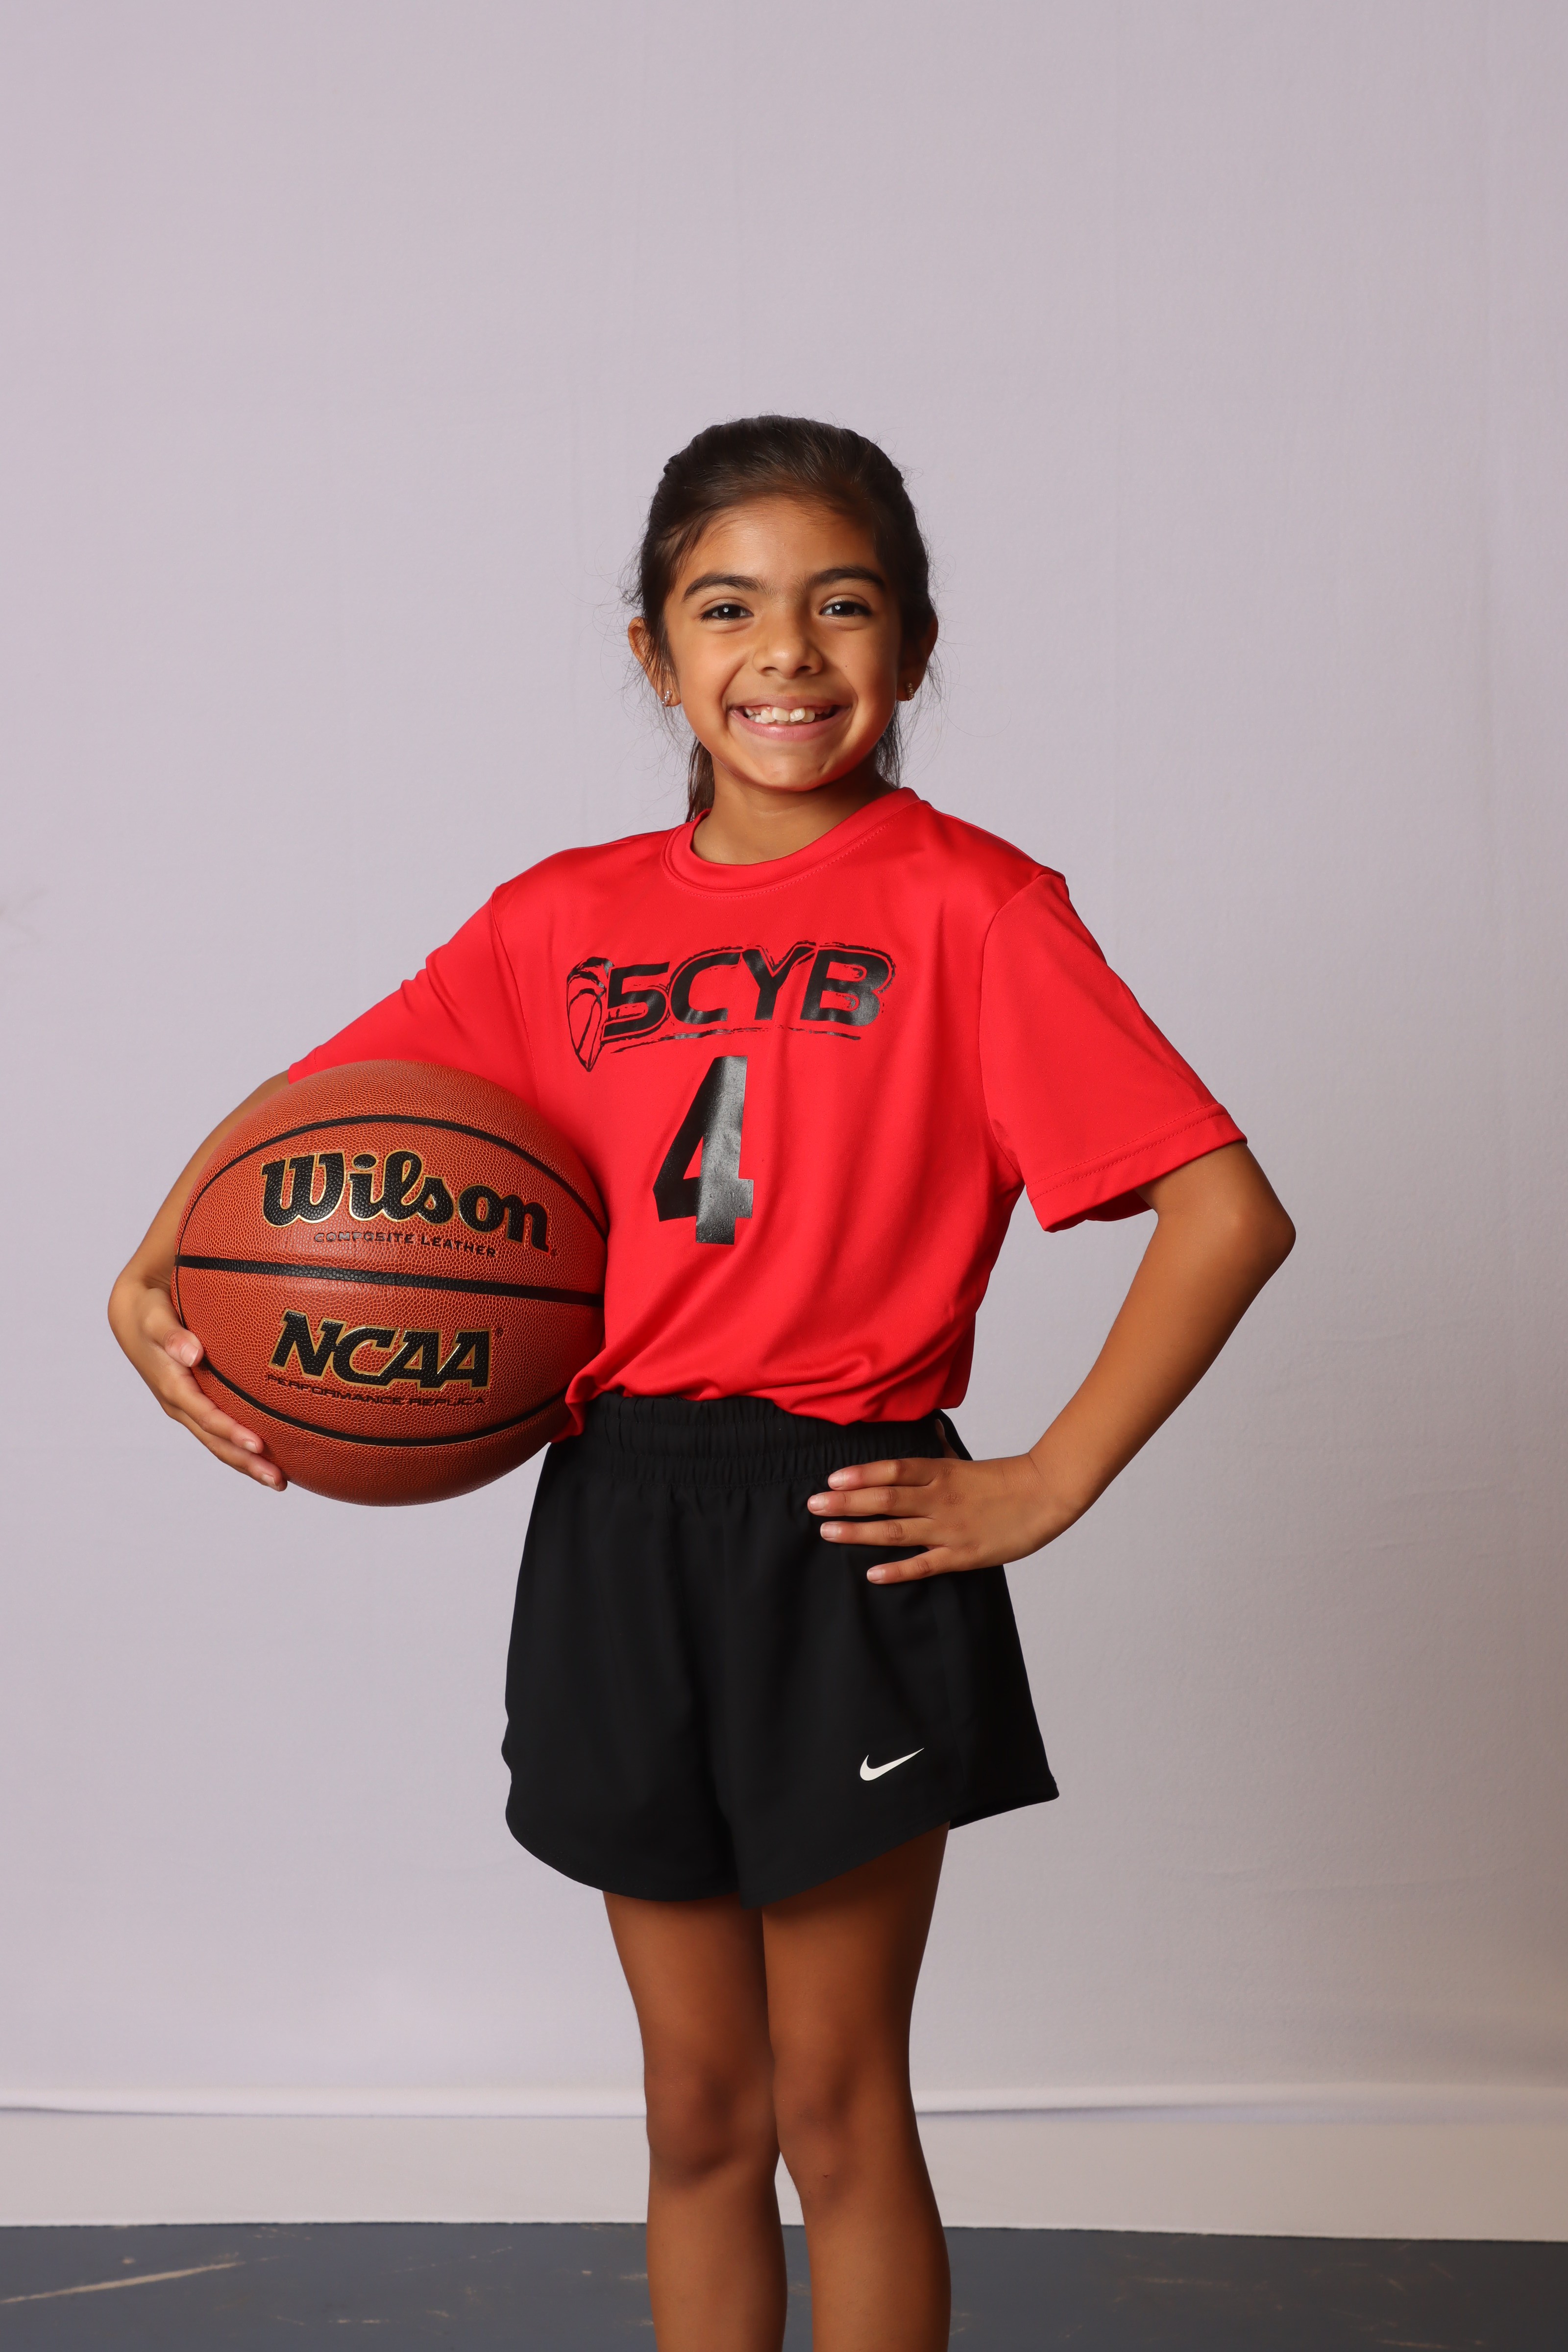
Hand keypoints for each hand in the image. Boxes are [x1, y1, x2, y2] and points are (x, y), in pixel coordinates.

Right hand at [108, 1267, 285, 1489]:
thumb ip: (172, 1334)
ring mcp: (188, 1408)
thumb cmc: (149, 1312)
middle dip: (245, 1461)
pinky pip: (220, 1431)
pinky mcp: (196, 1404)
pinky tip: (271, 1454)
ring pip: (218, 1442)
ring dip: (246, 1462)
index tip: (257, 1444)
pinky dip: (241, 1446)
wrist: (134, 1316)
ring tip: (280, 1481)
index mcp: (171, 1386)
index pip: (204, 1415)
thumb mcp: (156, 1317)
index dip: (229, 1431)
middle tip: (278, 1479)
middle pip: (214, 1440)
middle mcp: (180, 1404)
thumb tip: (191, 1353)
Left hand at [807, 1452, 1074, 1582]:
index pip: (893, 1470)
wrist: (1046, 1495)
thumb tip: (928, 1424)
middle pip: (885, 1499)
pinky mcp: (962, 1555)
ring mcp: (949, 1529)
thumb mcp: (965, 1460)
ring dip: (859, 1533)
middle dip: (845, 1504)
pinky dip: (897, 1570)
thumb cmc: (1004, 1478)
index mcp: (940, 1472)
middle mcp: (939, 1499)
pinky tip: (871, 1573)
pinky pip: (924, 1565)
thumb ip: (939, 1449)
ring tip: (827, 1533)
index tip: (831, 1480)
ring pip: (896, 1531)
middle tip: (812, 1506)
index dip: (860, 1475)